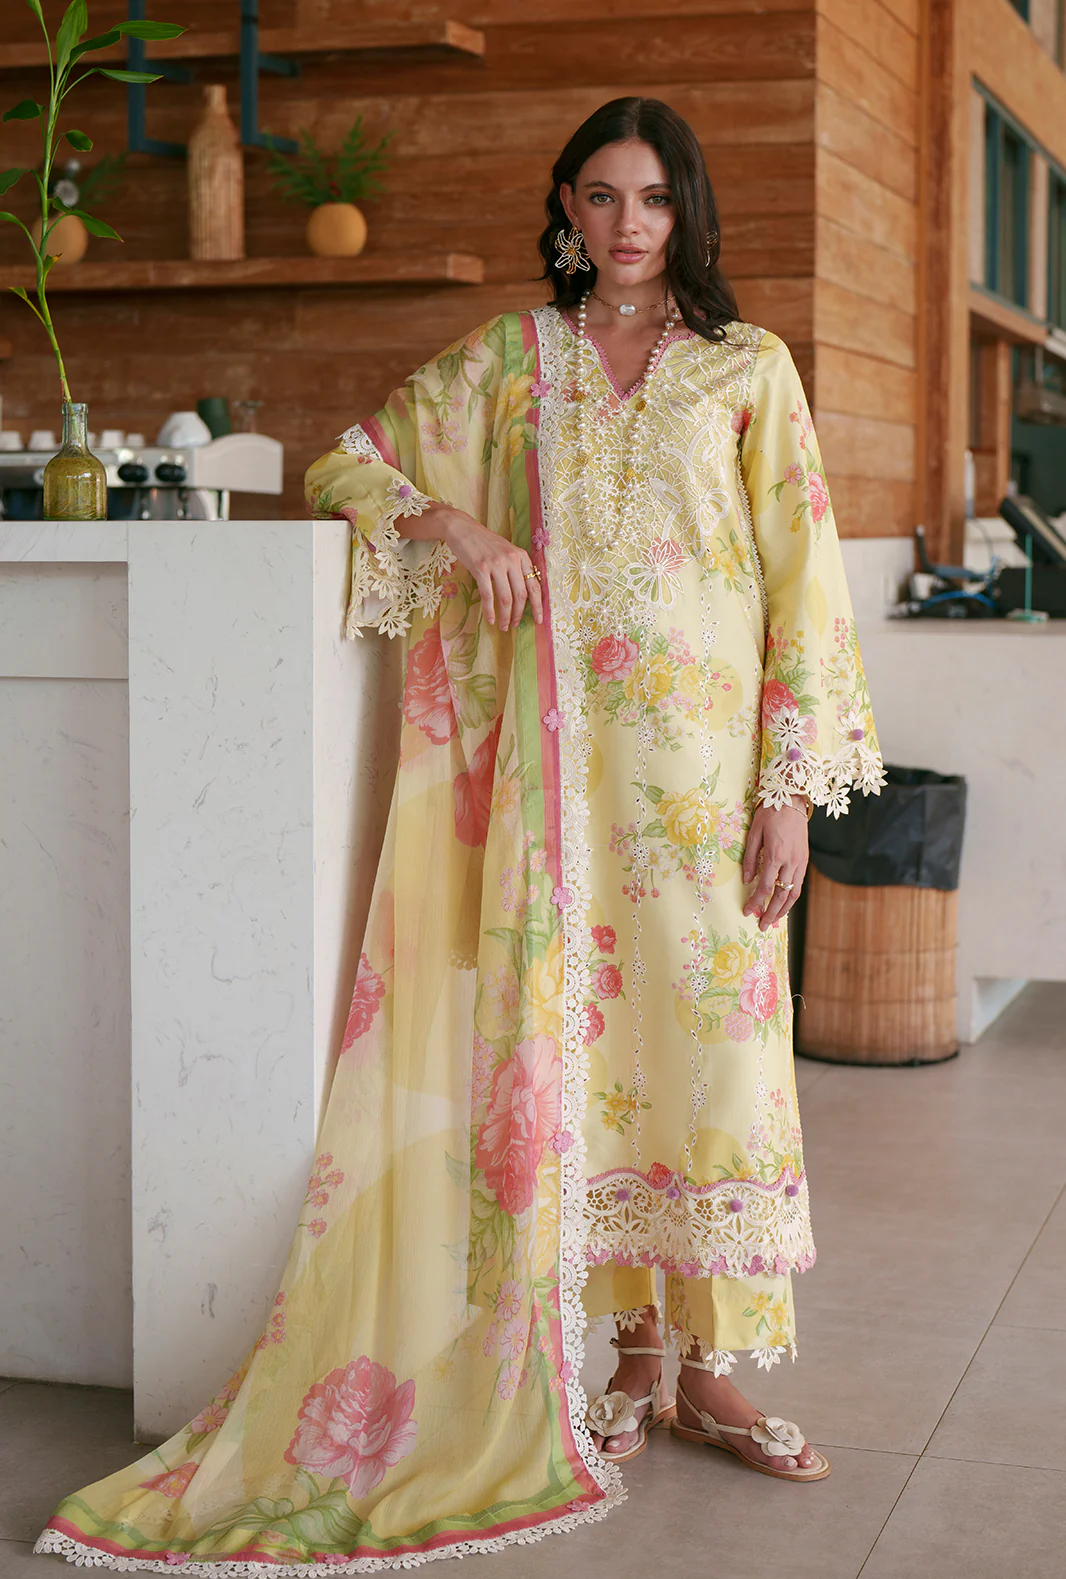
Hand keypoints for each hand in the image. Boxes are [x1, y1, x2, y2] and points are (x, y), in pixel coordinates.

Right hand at [397, 501, 542, 630]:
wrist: (462, 528)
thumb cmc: (484, 541)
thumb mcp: (506, 550)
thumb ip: (516, 567)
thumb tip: (523, 593)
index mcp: (521, 556)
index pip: (534, 585)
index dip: (538, 605)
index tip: (538, 620)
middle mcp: (512, 559)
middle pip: (521, 594)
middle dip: (518, 614)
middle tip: (514, 625)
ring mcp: (496, 564)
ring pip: (506, 597)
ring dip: (505, 616)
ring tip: (503, 626)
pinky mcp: (480, 568)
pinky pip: (488, 595)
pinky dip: (490, 610)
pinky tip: (490, 620)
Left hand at [741, 794, 808, 930]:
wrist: (792, 800)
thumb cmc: (769, 814)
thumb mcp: (754, 833)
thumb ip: (750, 858)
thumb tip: (747, 881)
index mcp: (776, 855)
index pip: (766, 887)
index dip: (756, 902)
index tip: (748, 912)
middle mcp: (791, 861)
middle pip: (781, 895)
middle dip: (771, 913)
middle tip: (762, 925)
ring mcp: (800, 861)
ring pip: (793, 892)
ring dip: (784, 909)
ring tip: (774, 920)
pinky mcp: (804, 859)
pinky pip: (799, 883)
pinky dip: (791, 897)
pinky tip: (784, 903)